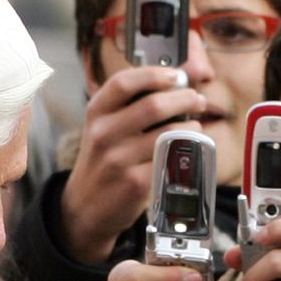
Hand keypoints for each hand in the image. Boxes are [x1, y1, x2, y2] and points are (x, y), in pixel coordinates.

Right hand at [61, 66, 205, 262]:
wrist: (84, 205)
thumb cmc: (102, 159)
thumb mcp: (103, 127)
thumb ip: (130, 103)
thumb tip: (176, 78)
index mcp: (96, 113)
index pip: (123, 83)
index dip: (154, 74)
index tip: (176, 75)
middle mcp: (104, 133)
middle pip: (153, 105)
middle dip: (184, 99)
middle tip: (196, 100)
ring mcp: (119, 159)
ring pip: (168, 133)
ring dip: (191, 126)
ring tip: (196, 125)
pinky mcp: (135, 183)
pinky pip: (170, 159)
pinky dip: (186, 150)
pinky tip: (189, 147)